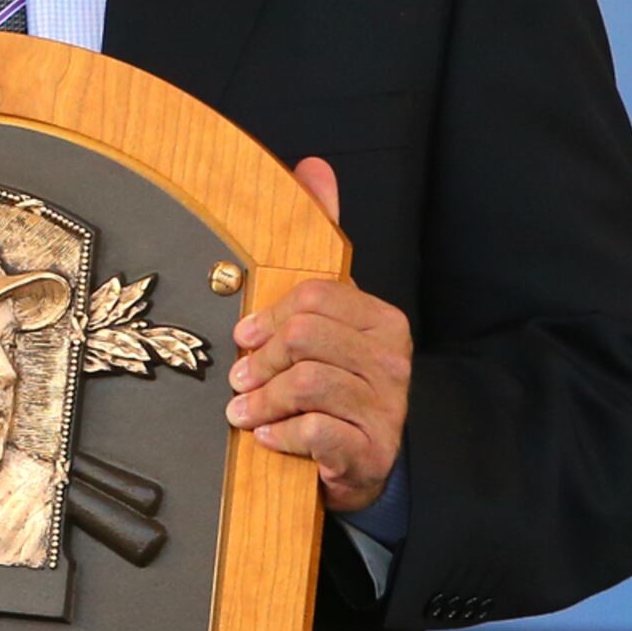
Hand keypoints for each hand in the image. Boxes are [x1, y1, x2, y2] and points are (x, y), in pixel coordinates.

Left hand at [229, 156, 411, 516]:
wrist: (358, 463)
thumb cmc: (332, 383)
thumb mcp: (324, 315)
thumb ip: (321, 242)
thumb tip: (314, 167)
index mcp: (381, 321)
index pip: (317, 297)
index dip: (267, 316)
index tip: (243, 336)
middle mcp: (392, 361)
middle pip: (305, 337)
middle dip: (259, 359)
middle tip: (239, 379)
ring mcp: (386, 407)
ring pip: (306, 382)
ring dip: (261, 399)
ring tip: (244, 411)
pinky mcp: (372, 451)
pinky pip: (316, 431)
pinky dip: (280, 434)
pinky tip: (267, 437)